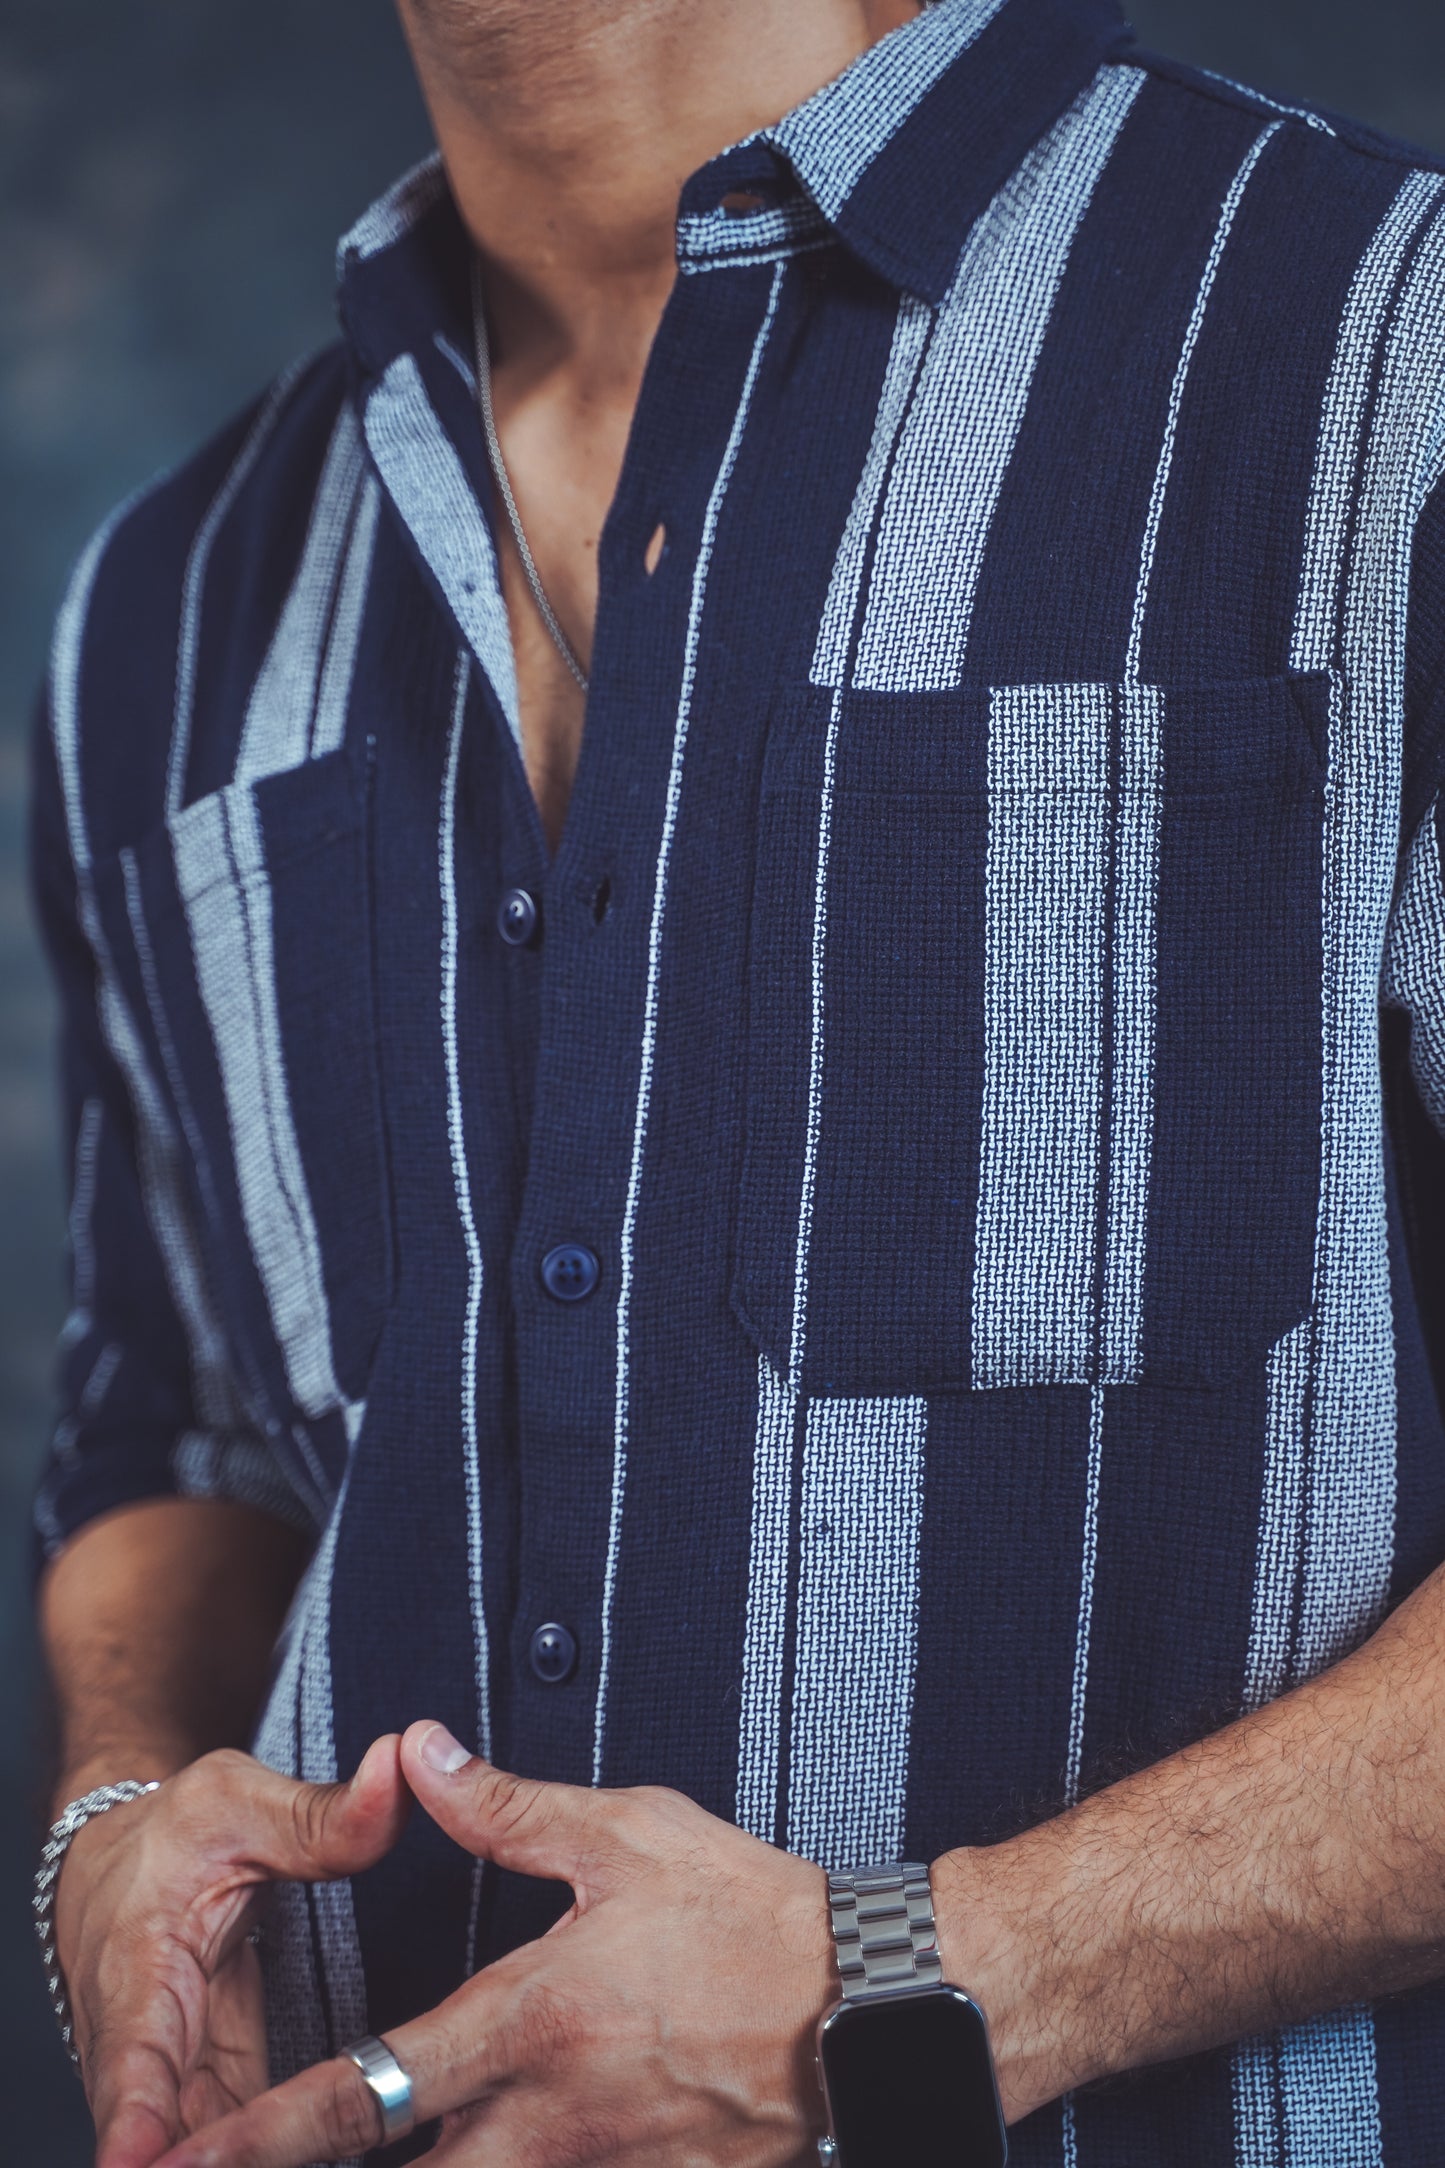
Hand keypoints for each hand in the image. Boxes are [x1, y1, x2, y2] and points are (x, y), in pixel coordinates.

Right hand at [56, 1738, 407, 2167]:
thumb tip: (398, 1770)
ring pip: (197, 2139)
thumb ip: (324, 1813)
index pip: (132, 2050)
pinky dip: (259, 2153)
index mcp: (138, 1962)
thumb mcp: (242, 1802)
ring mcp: (170, 2071)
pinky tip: (309, 2156)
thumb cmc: (173, 1831)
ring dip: (234, 2161)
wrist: (123, 1858)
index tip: (137, 2162)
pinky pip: (227, 2135)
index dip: (135, 2115)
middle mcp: (141, 2034)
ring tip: (297, 2165)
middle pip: (161, 2123)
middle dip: (196, 2162)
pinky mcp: (202, 2085)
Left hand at [152, 1721, 837, 2167]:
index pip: (365, 2092)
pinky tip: (481, 2161)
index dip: (265, 2136)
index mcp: (524, 2023)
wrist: (868, 2007)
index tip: (188, 2157)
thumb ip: (505, 1807)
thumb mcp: (625, 1834)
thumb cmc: (748, 1912)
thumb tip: (416, 1752)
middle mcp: (545, 2121)